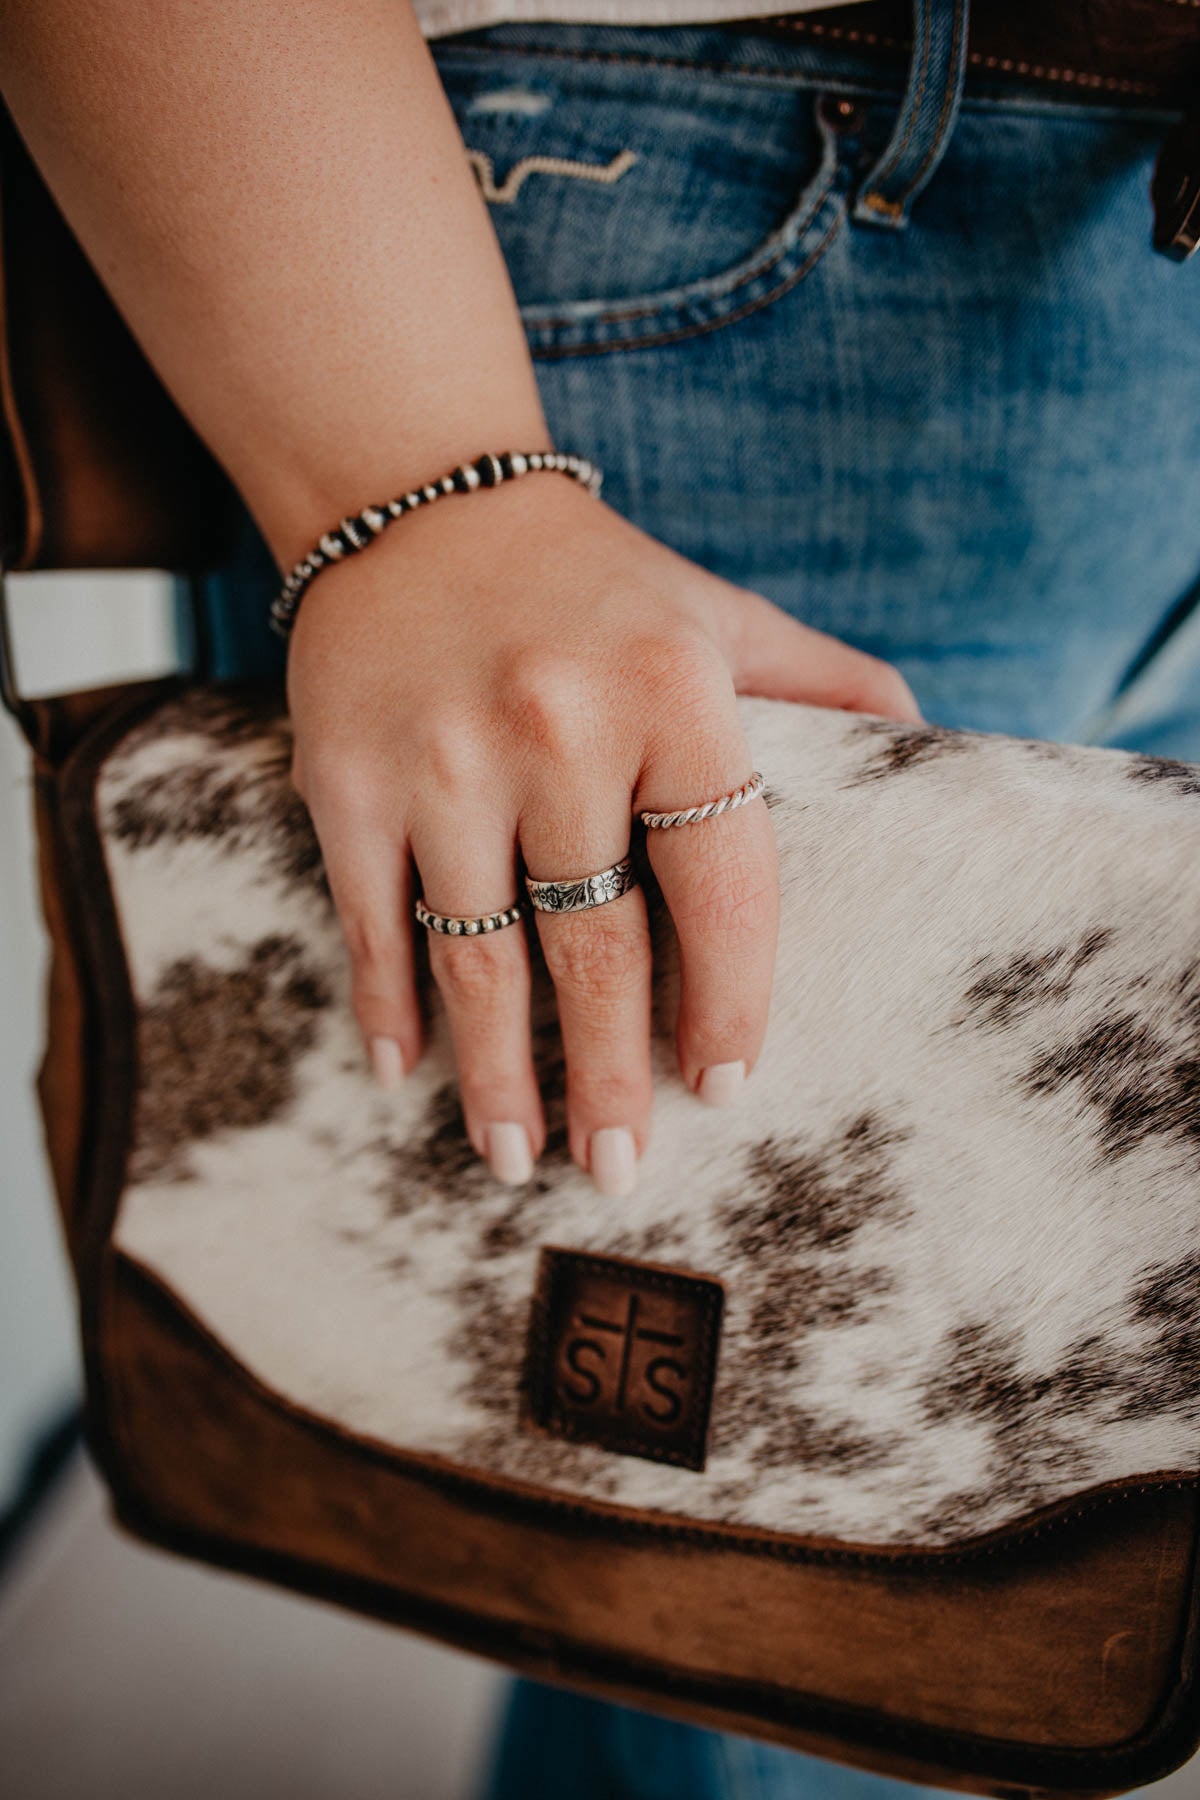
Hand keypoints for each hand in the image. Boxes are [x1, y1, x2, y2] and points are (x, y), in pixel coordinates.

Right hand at [287, 472, 920, 1194]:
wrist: (416, 499)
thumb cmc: (592, 583)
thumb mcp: (721, 615)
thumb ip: (824, 683)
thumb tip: (927, 747)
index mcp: (675, 693)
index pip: (724, 883)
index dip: (732, 999)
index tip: (725, 1084)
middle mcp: (558, 726)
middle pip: (597, 949)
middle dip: (611, 1076)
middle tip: (619, 1165)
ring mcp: (444, 759)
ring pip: (480, 960)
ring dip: (498, 1077)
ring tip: (517, 1159)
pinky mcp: (347, 778)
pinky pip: (376, 922)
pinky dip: (390, 1008)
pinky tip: (406, 1073)